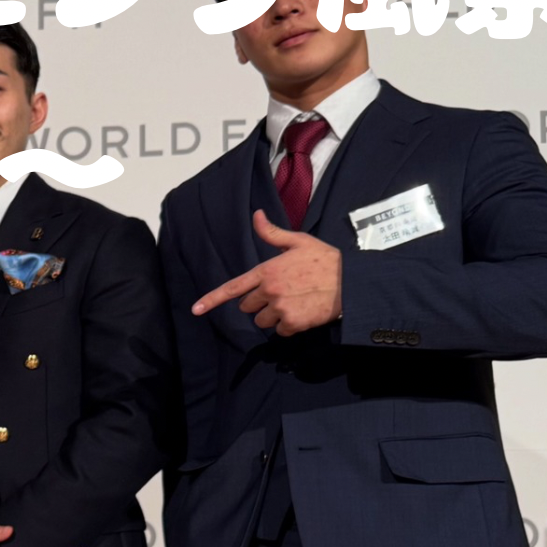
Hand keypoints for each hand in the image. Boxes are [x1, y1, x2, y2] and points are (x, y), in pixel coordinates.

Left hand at [191, 211, 341, 334]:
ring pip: (262, 321)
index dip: (212, 300)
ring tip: (293, 302)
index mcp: (267, 271)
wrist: (350, 282)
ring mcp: (280, 309)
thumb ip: (272, 233)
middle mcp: (269, 291)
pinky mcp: (292, 324)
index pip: (233, 288)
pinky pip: (280, 331)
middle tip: (281, 293)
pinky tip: (302, 312)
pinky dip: (288, 326)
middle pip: (247, 306)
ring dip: (272, 316)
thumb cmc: (325, 259)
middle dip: (259, 302)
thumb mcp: (298, 241)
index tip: (195, 310)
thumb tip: (256, 215)